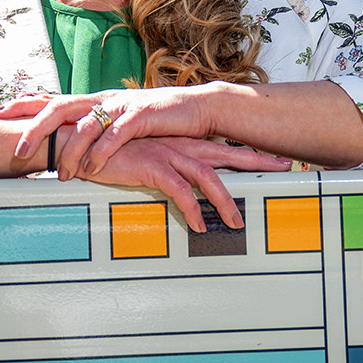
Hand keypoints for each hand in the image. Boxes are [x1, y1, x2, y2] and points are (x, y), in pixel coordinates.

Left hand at [1, 85, 231, 179]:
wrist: (197, 108)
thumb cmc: (158, 121)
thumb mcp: (121, 125)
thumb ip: (97, 132)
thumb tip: (69, 146)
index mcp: (95, 101)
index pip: (51, 98)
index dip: (23, 104)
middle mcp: (103, 99)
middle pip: (58, 107)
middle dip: (35, 128)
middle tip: (17, 149)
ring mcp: (121, 106)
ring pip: (84, 125)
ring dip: (69, 152)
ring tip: (61, 174)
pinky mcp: (141, 116)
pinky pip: (115, 135)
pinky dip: (101, 153)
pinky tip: (93, 168)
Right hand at [76, 133, 289, 230]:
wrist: (78, 137)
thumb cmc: (109, 148)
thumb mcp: (142, 154)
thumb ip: (161, 164)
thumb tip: (177, 180)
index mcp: (179, 141)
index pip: (220, 146)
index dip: (247, 152)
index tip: (272, 156)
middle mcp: (178, 144)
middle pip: (225, 154)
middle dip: (256, 161)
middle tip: (285, 166)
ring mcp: (166, 153)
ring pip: (206, 177)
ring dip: (224, 201)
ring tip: (237, 222)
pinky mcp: (150, 165)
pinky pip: (178, 191)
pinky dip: (191, 209)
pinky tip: (199, 225)